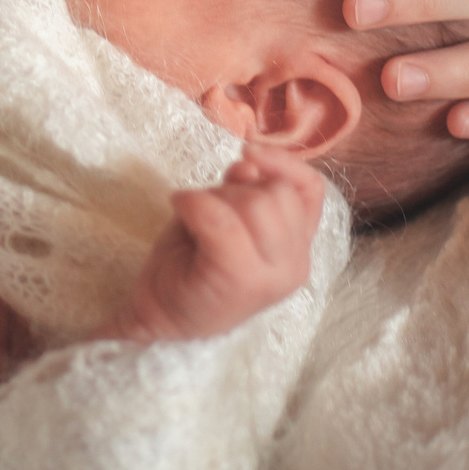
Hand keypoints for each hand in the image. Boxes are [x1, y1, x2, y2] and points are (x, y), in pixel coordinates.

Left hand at [109, 147, 324, 343]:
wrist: (158, 317)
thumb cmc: (192, 262)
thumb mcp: (228, 216)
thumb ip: (247, 191)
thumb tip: (250, 161)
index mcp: (298, 250)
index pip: (311, 190)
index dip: (283, 163)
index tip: (247, 152)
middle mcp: (294, 266)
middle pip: (277, 193)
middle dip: (236, 189)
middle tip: (208, 212)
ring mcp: (269, 277)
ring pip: (254, 203)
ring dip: (215, 198)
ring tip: (197, 222)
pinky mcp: (238, 279)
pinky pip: (220, 218)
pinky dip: (192, 202)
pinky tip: (179, 208)